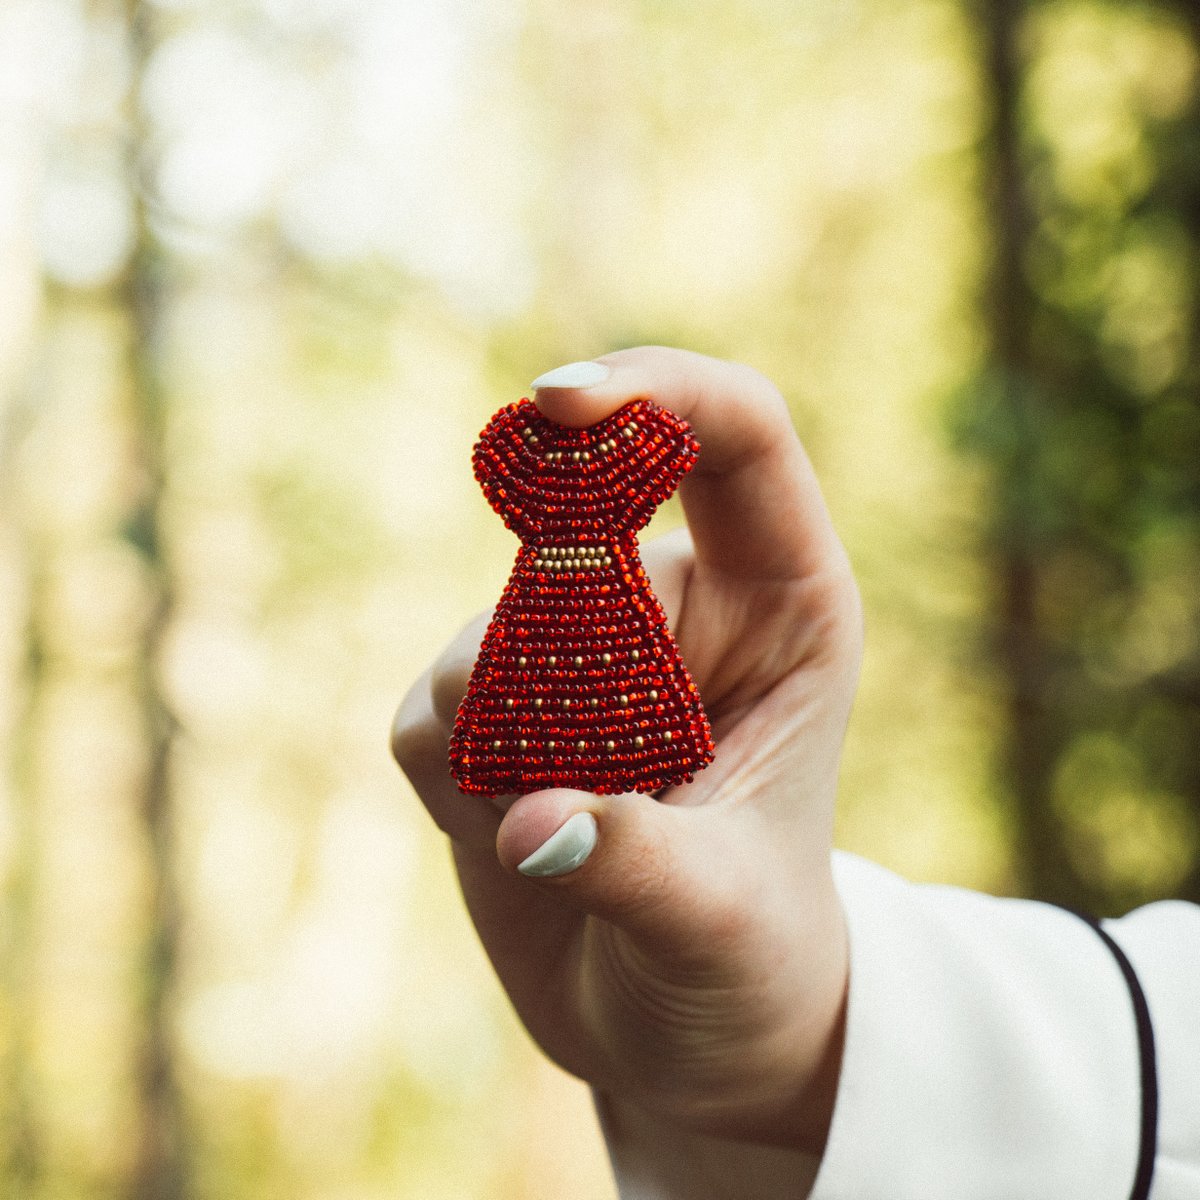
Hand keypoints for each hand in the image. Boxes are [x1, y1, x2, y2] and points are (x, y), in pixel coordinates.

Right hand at [392, 347, 861, 1161]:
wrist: (679, 1030)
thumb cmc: (748, 963)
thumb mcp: (724, 920)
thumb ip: (638, 861)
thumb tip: (526, 824)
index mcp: (782, 605)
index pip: (736, 434)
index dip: (654, 387)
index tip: (557, 403)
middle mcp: (676, 608)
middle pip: (580, 517)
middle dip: (546, 626)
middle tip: (556, 736)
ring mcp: (576, 655)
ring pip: (486, 626)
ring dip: (496, 732)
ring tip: (562, 833)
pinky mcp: (493, 713)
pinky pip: (429, 706)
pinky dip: (449, 775)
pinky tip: (510, 839)